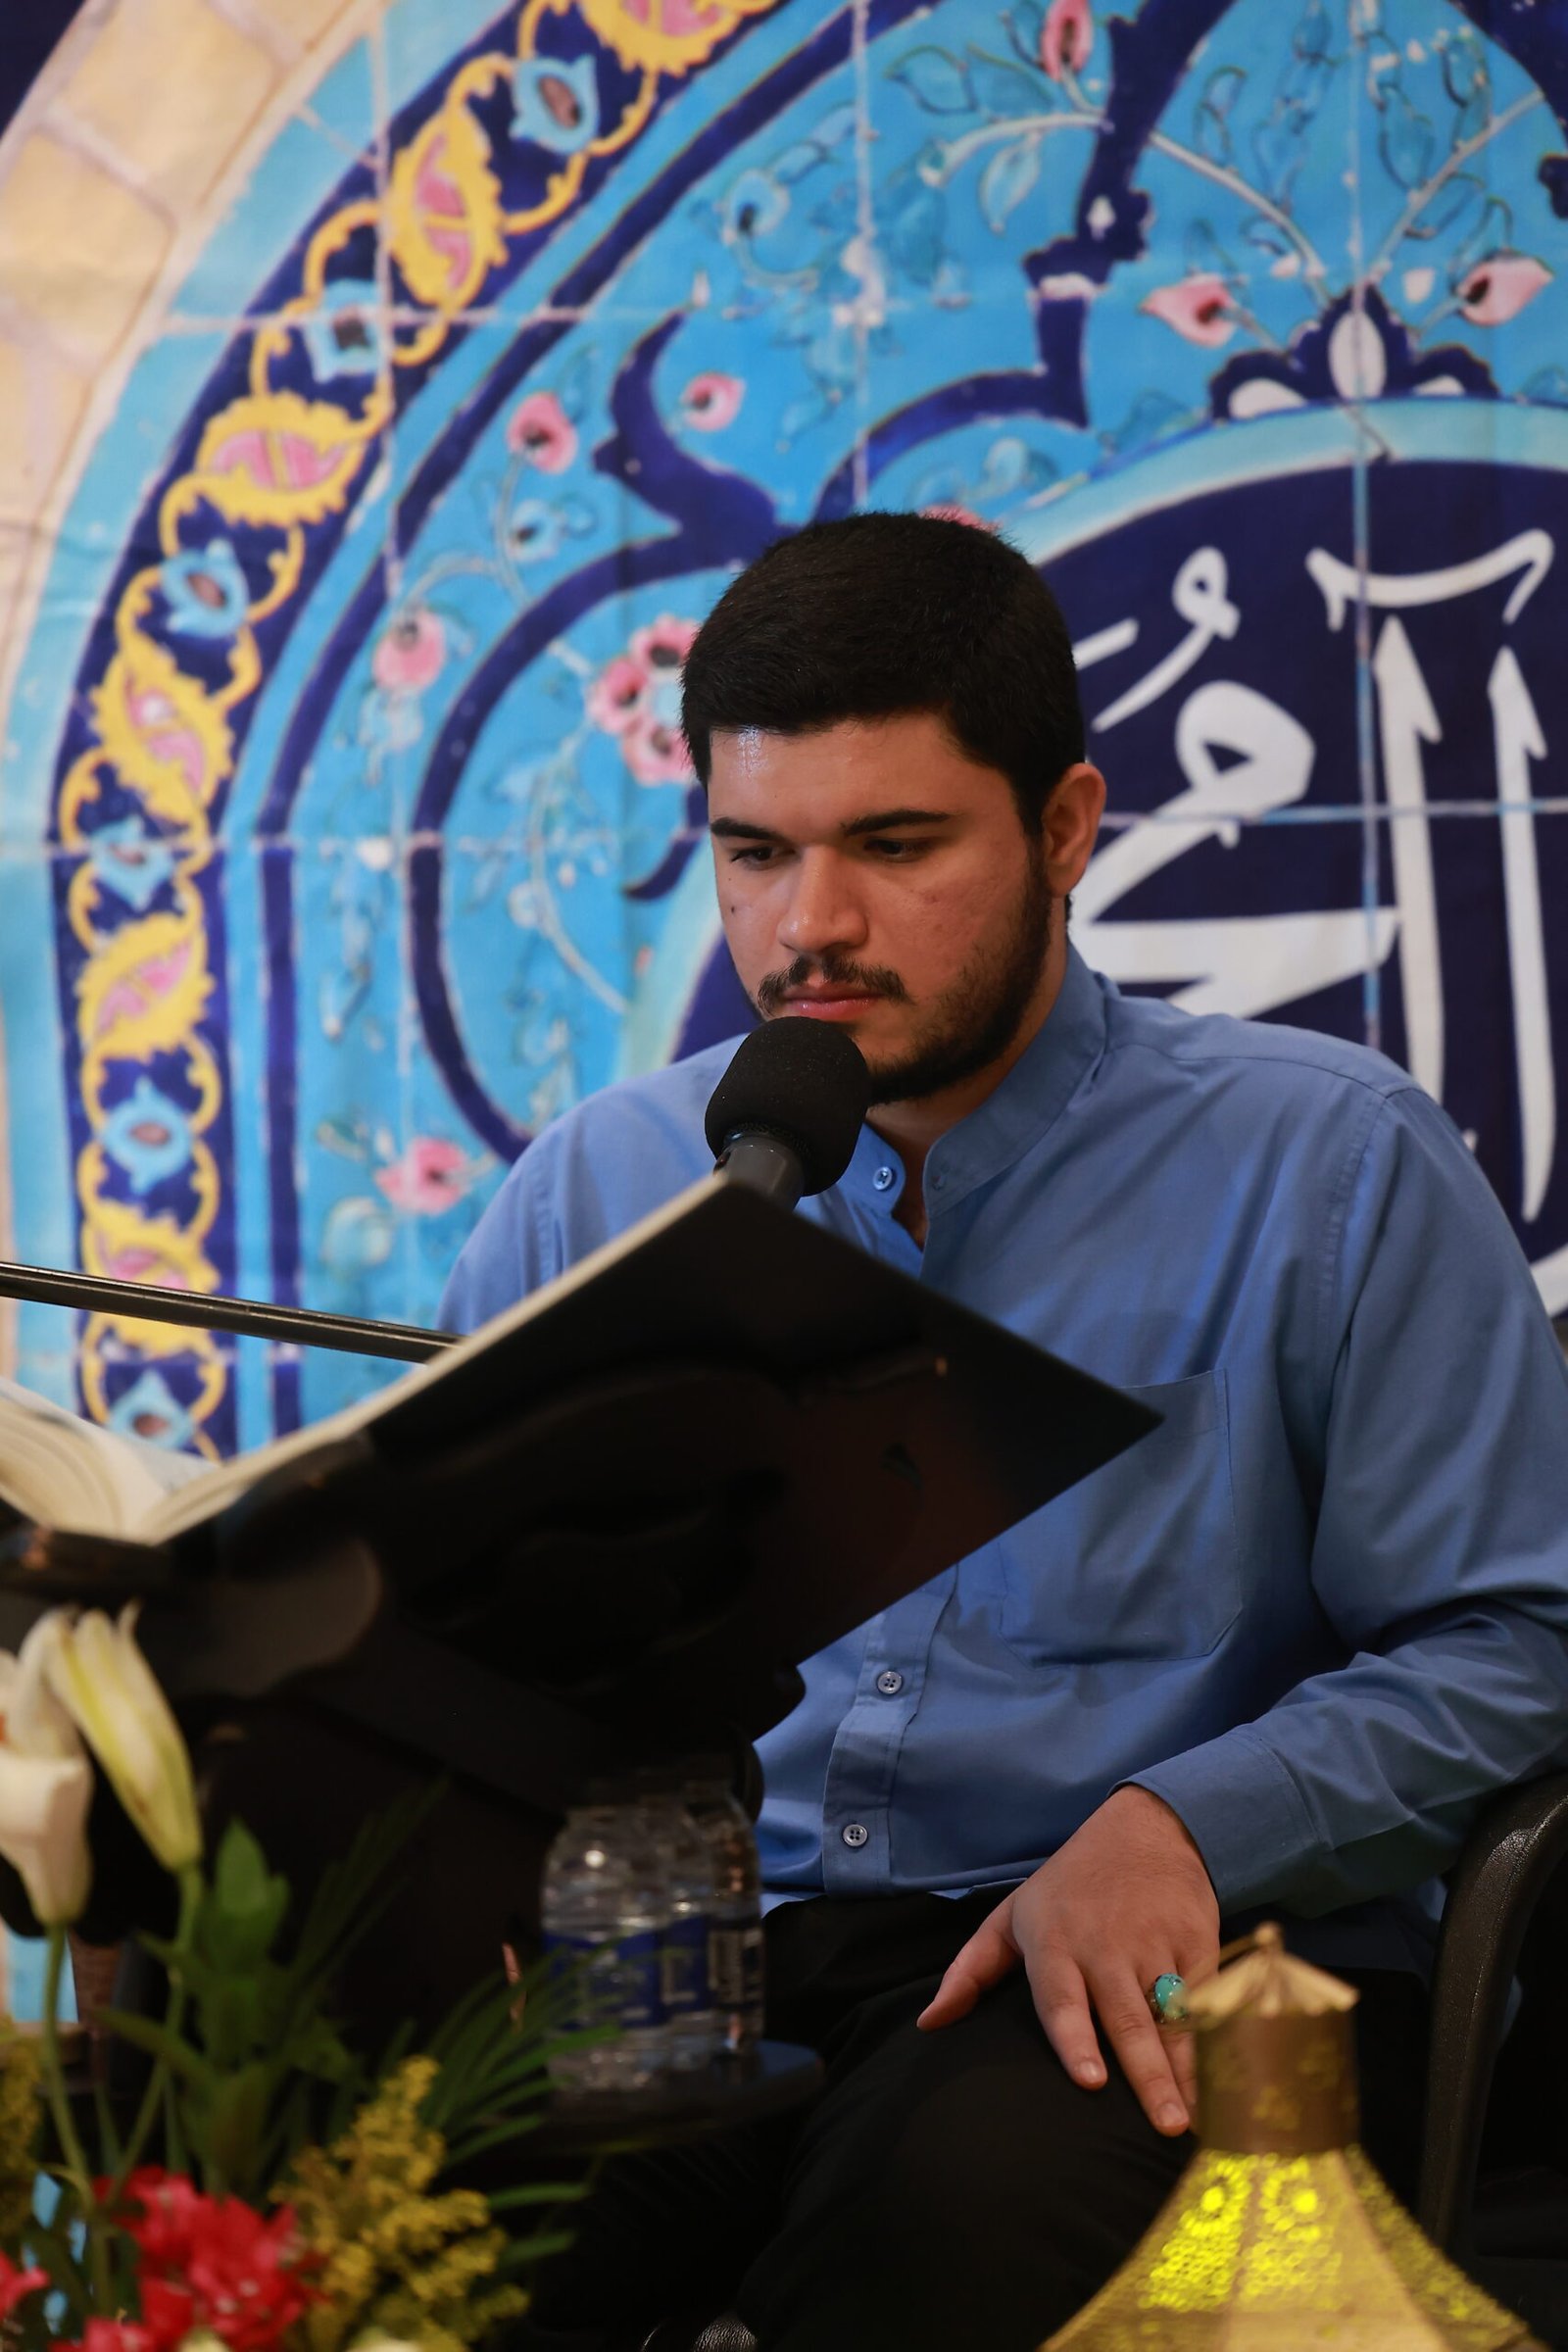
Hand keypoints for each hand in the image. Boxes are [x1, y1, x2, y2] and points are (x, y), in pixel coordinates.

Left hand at [916, 1785, 1218, 2135]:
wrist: (1146, 1828)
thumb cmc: (1069, 1885)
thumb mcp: (1012, 1915)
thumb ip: (971, 1971)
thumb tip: (930, 2024)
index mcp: (1055, 1943)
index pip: (1063, 2000)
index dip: (1077, 2040)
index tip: (1090, 2081)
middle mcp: (1106, 1947)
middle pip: (1126, 2020)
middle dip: (1145, 2076)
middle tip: (1163, 2126)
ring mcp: (1155, 1946)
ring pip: (1170, 2018)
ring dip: (1183, 2072)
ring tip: (1191, 2123)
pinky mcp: (1197, 1944)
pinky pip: (1204, 2003)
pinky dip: (1211, 2045)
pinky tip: (1219, 2086)